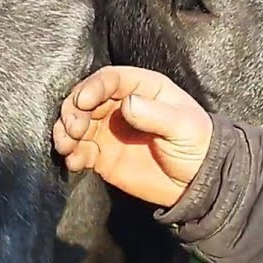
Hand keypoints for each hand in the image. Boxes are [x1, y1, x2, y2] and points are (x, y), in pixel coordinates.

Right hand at [53, 66, 213, 206]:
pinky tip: (74, 162)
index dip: (92, 88)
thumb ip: (155, 114)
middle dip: (73, 111)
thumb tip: (127, 103)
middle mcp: (119, 104)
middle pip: (85, 99)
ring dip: (65, 132)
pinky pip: (79, 150)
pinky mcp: (101, 154)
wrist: (196, 183)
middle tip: (74, 130)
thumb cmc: (197, 145)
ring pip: (76, 123)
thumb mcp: (183, 126)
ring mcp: (108, 130)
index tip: (83, 102)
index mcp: (141, 88)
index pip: (109, 79)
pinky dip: (71, 154)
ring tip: (66, 146)